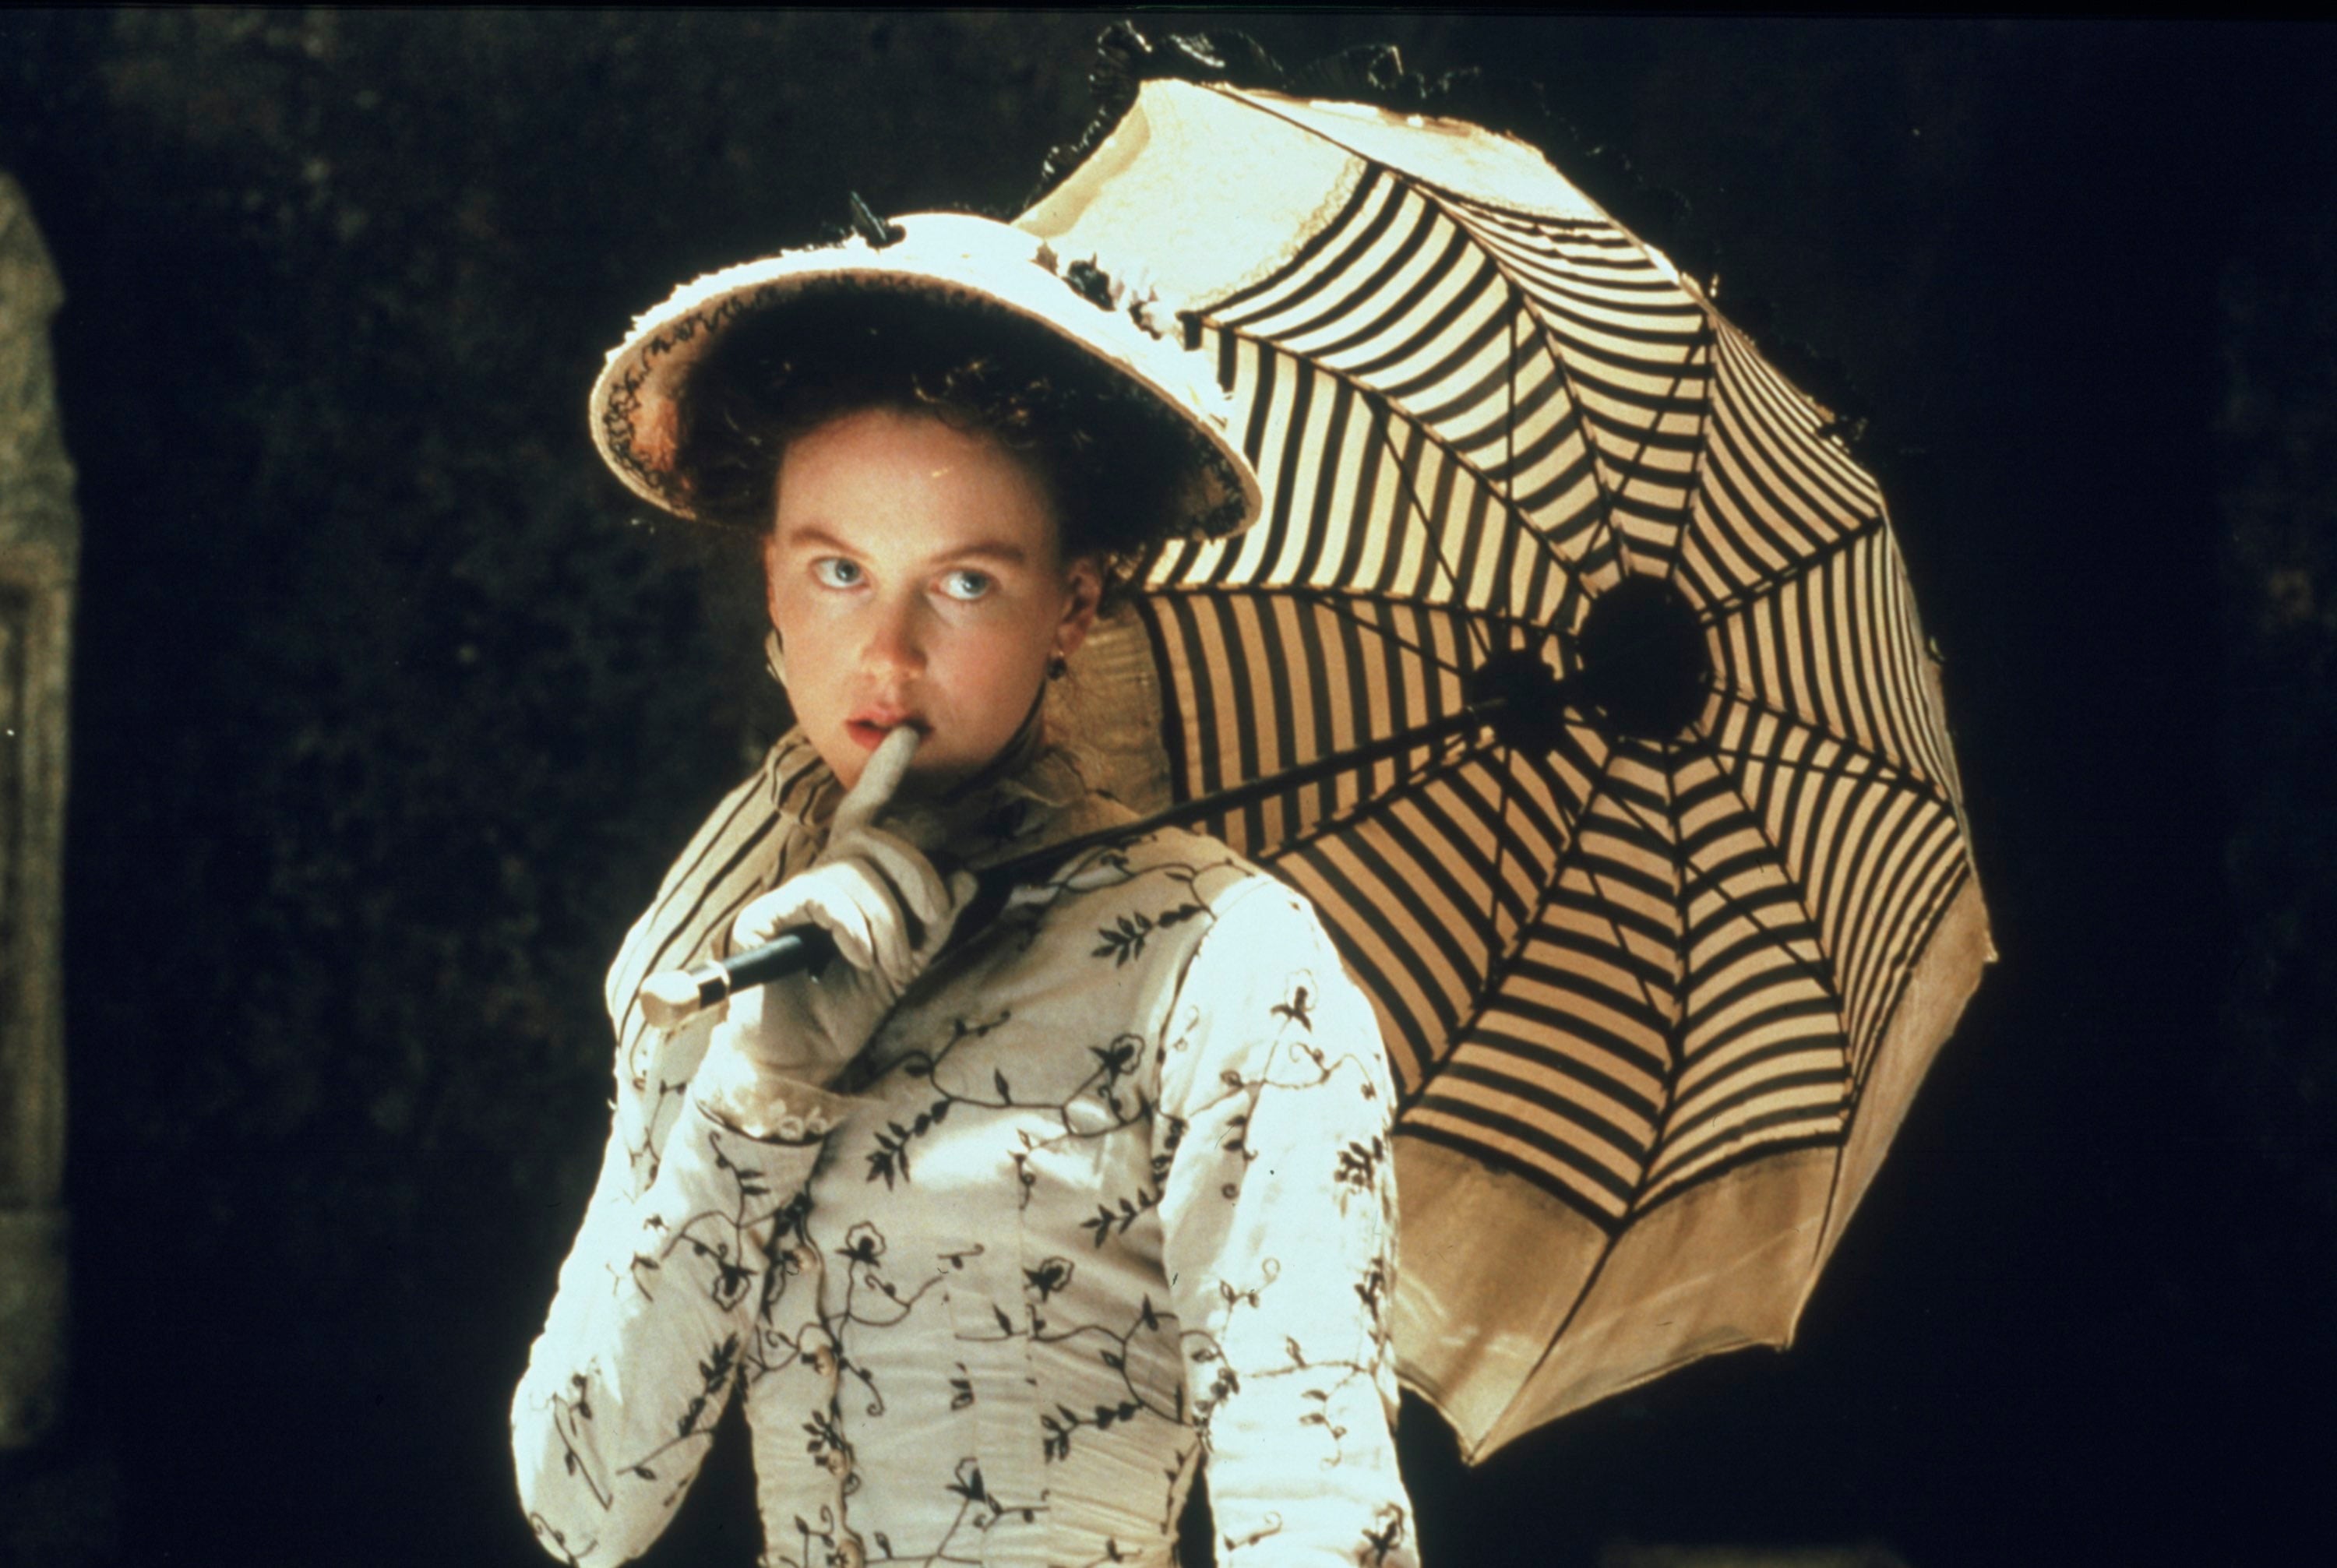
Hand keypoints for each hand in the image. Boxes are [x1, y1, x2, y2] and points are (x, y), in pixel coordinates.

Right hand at [710, 727, 975, 1088]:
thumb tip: (970, 875)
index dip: (884, 772)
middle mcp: (820, 878)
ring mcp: (791, 896)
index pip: (868, 812)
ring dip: (889, 921)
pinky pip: (824, 897)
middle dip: (918, 877)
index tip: (908, 734)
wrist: (802, 1059)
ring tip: (885, 963)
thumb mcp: (908, 961)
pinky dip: (855, 928)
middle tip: (930, 924)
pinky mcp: (765, 919)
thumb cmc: (849, 1010)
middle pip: (875, 839)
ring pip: (857, 871)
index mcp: (852, 880)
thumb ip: (936, 919)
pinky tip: (855, 959)